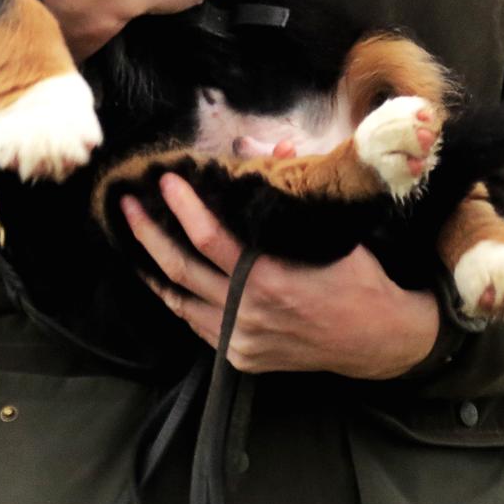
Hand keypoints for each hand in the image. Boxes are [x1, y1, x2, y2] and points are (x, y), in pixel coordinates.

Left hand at [121, 173, 439, 378]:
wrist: (376, 339)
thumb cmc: (355, 276)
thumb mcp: (328, 228)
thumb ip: (289, 187)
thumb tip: (254, 147)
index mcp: (270, 278)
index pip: (208, 237)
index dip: (183, 206)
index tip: (166, 180)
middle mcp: (249, 312)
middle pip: (179, 269)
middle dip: (147, 232)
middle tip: (127, 204)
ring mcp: (241, 339)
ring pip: (179, 300)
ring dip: (152, 267)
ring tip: (133, 237)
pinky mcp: (239, 357)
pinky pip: (196, 323)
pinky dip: (178, 296)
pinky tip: (164, 275)